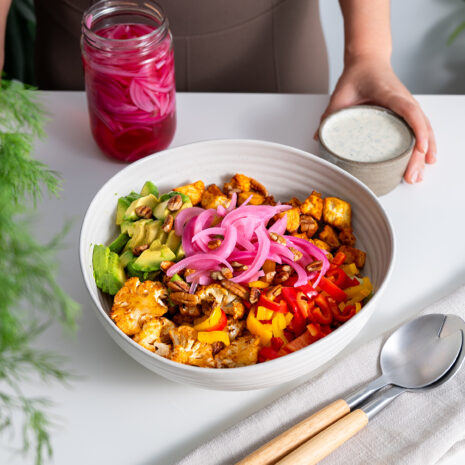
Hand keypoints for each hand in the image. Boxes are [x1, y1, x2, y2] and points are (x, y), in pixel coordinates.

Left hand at [316, 58, 435, 183]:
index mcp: (390, 93)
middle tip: (412, 176)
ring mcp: (408, 106)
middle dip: (418, 154)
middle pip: (420, 128)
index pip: (408, 110)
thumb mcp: (340, 94)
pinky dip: (425, 144)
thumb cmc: (357, 75)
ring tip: (418, 176)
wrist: (368, 61)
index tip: (419, 148)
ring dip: (423, 154)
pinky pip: (421, 129)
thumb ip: (329, 115)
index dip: (417, 129)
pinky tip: (425, 161)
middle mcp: (404, 100)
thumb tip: (317, 138)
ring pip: (424, 130)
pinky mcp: (407, 112)